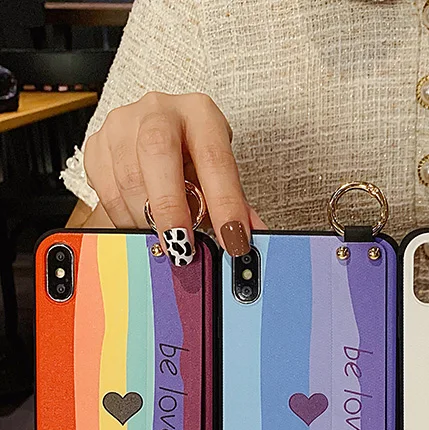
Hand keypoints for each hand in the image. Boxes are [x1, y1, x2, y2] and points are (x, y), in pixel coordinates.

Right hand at [83, 92, 261, 264]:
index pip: (215, 158)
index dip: (225, 203)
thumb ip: (237, 206)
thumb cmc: (193, 158)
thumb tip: (257, 236)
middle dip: (170, 207)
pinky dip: (125, 216)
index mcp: (201, 114)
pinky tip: (141, 224)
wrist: (155, 135)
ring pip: (128, 176)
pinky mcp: (97, 142)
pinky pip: (105, 188)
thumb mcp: (219, 176)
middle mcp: (160, 110)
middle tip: (182, 247)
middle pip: (157, 152)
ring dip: (147, 219)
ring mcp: (123, 122)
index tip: (232, 240)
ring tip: (165, 240)